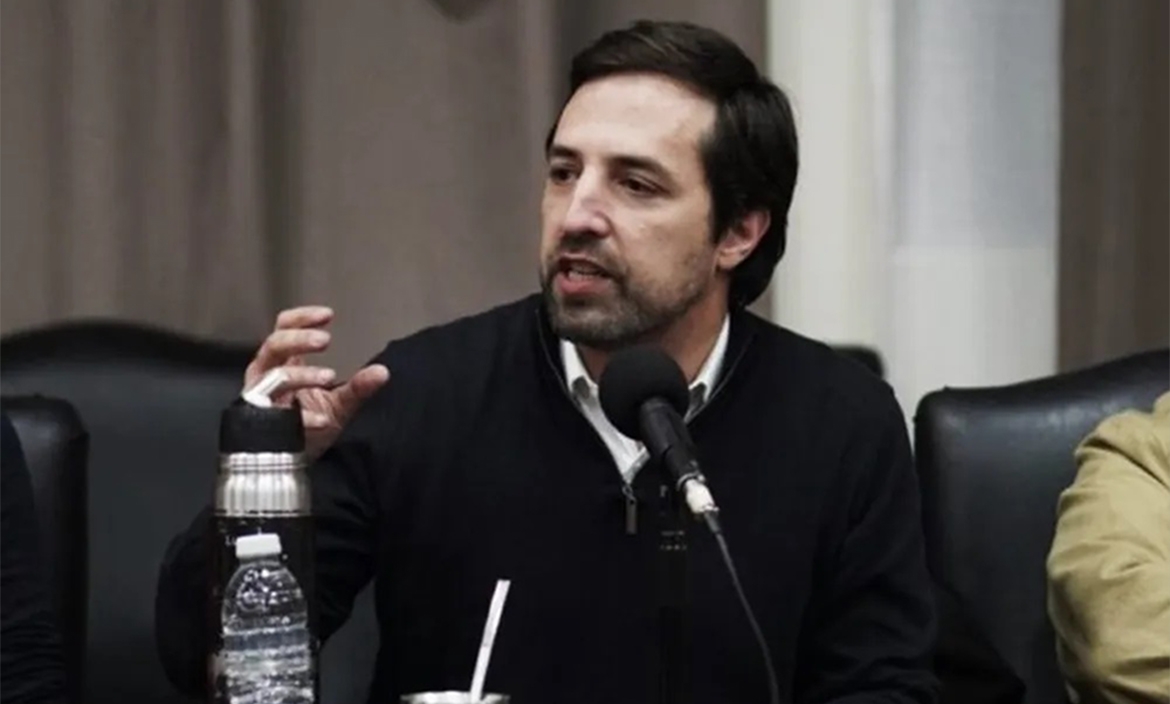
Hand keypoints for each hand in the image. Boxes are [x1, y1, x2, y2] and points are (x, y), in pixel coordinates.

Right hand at [244, 306, 389, 459]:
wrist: (293, 462)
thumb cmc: (310, 426)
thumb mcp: (339, 404)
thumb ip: (358, 387)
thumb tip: (383, 372)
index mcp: (281, 364)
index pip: (283, 328)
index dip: (301, 318)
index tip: (328, 316)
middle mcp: (266, 376)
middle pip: (274, 345)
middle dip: (299, 339)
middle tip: (325, 340)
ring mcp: (260, 399)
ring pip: (273, 377)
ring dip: (302, 375)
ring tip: (328, 376)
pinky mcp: (262, 423)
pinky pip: (277, 416)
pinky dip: (301, 417)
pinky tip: (320, 419)